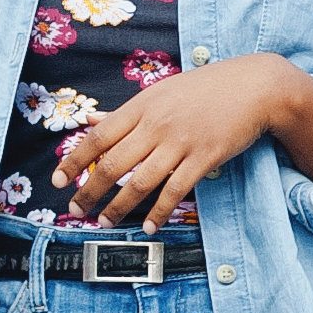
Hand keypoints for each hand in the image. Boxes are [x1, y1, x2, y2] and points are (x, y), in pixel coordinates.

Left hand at [56, 54, 312, 225]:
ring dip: (118, 206)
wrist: (254, 86)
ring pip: (140, 182)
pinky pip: (176, 190)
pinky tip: (149, 225)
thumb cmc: (206, 89)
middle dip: (89, 191)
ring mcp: (181, 142)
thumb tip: (91, 121)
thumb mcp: (162, 91)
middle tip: (76, 210)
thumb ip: (127, 112)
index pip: (99, 136)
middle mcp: (157, 124)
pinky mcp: (204, 158)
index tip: (57, 180)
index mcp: (143, 105)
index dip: (74, 160)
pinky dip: (159, 211)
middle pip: (113, 163)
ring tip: (105, 221)